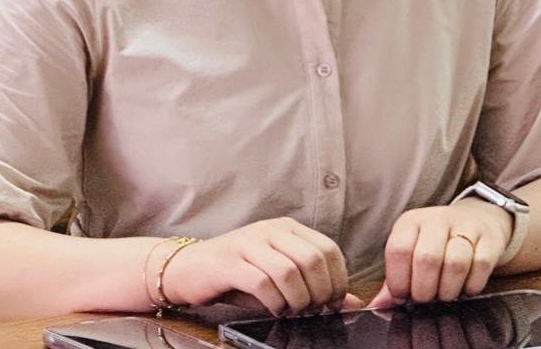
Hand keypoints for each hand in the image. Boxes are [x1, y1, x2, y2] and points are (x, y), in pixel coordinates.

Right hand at [160, 217, 361, 315]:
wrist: (188, 269)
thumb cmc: (237, 275)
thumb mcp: (279, 277)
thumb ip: (314, 285)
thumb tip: (352, 301)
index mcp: (286, 228)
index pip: (327, 248)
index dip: (337, 279)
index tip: (334, 302)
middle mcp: (270, 230)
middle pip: (312, 259)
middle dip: (320, 292)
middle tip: (313, 310)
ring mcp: (249, 243)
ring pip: (289, 271)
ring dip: (298, 300)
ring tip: (293, 311)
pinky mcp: (230, 262)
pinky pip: (262, 282)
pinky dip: (275, 302)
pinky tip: (274, 309)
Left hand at [369, 200, 511, 306]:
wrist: (476, 219)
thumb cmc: (436, 242)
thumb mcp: (411, 251)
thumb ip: (395, 278)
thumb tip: (379, 304)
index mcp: (411, 222)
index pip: (398, 249)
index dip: (398, 279)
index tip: (401, 295)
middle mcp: (436, 220)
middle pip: (427, 258)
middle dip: (424, 289)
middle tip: (425, 297)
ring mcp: (465, 226)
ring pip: (455, 263)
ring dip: (448, 289)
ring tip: (445, 294)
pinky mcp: (489, 237)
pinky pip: (481, 265)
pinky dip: (472, 284)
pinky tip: (465, 287)